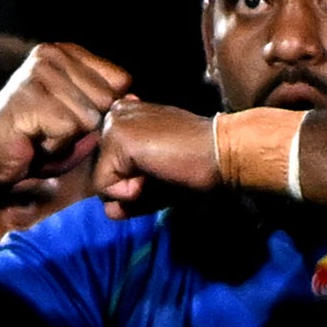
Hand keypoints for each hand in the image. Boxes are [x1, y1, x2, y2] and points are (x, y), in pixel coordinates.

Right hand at [0, 41, 131, 202]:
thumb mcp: (82, 120)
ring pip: (88, 116)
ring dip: (69, 138)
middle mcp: (49, 53)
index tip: (68, 116)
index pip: (120, 80)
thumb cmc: (38, 142)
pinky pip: (69, 129)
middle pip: (106, 98)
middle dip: (85, 125)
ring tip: (41, 135)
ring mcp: (36, 73)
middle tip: (52, 129)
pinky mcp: (28, 97)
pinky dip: (55, 146)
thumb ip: (109, 107)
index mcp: (64, 51)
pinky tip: (32, 141)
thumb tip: (134, 98)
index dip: (101, 110)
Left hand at [88, 101, 222, 209]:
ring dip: (133, 190)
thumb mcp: (157, 184)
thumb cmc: (196, 167)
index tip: (163, 167)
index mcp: (126, 118)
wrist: (224, 153)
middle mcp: (116, 115)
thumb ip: (130, 195)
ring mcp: (114, 124)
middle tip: (165, 170)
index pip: (110, 167)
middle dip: (131, 187)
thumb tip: (109, 211)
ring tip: (162, 169)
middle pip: (103, 174)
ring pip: (102, 181)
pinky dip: (130, 192)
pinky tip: (156, 171)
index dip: (134, 181)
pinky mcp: (117, 138)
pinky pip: (106, 186)